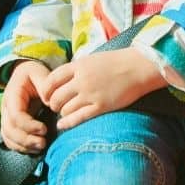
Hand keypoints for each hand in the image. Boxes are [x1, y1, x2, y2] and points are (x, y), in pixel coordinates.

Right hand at [0, 60, 54, 152]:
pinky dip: (20, 148)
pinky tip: (34, 149)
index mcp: (12, 95)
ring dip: (23, 146)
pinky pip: (10, 140)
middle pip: (9, 129)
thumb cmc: (34, 74)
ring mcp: (7, 118)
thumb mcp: (40, 72)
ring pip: (8, 137)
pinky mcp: (11, 125)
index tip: (44, 129)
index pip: (15, 115)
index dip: (28, 125)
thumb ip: (45, 85)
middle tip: (43, 143)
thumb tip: (50, 102)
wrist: (25, 75)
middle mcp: (6, 108)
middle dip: (26, 139)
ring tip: (41, 147)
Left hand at [40, 48, 166, 129]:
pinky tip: (63, 125)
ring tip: (65, 113)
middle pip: (55, 96)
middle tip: (55, 106)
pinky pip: (78, 118)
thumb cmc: (118, 62)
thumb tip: (63, 80)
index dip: (45, 90)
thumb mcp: (93, 59)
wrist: (139, 67)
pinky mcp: (101, 106)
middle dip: (52, 104)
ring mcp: (91, 94)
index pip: (52, 79)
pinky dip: (67, 123)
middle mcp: (82, 80)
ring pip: (65, 109)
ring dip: (62, 113)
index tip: (46, 95)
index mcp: (79, 65)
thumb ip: (77, 69)